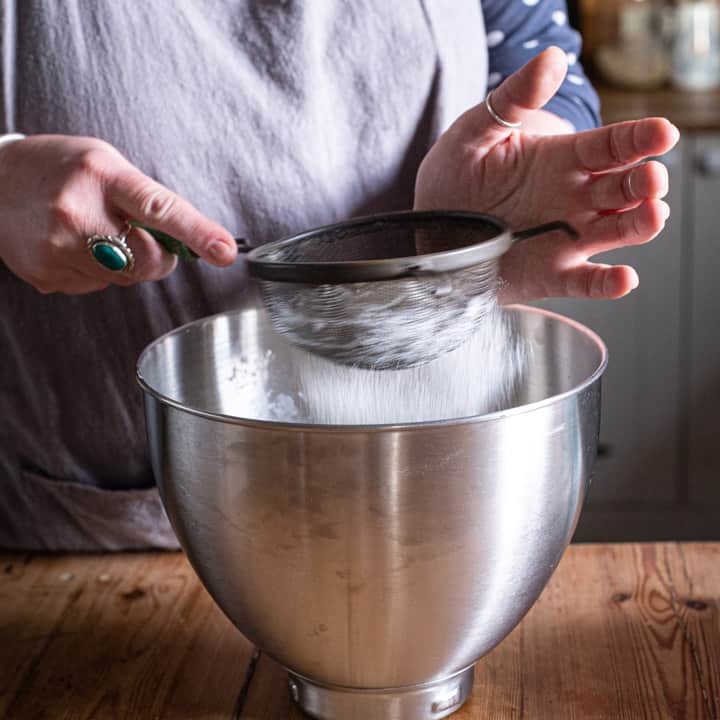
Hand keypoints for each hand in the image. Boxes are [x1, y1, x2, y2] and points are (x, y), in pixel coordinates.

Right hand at [0, 134, 236, 293]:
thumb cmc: (59, 169)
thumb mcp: (106, 165)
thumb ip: (148, 200)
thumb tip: (191, 242)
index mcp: (101, 176)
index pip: (158, 207)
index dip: (197, 232)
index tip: (224, 251)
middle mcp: (77, 213)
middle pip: (149, 261)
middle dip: (157, 256)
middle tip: (138, 234)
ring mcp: (57, 248)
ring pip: (125, 278)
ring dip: (123, 262)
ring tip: (93, 232)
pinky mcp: (47, 275)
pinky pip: (97, 287)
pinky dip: (95, 272)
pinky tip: (73, 245)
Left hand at [414, 47, 679, 302]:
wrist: (431, 224)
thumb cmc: (457, 171)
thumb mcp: (478, 130)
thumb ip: (514, 99)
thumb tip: (551, 58)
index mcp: (562, 160)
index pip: (611, 146)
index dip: (638, 139)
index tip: (662, 132)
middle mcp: (573, 199)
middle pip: (622, 189)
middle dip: (643, 184)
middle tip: (652, 178)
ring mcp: (565, 237)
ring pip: (615, 231)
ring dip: (637, 225)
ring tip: (651, 215)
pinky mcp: (550, 273)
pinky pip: (584, 280)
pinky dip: (606, 282)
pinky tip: (624, 278)